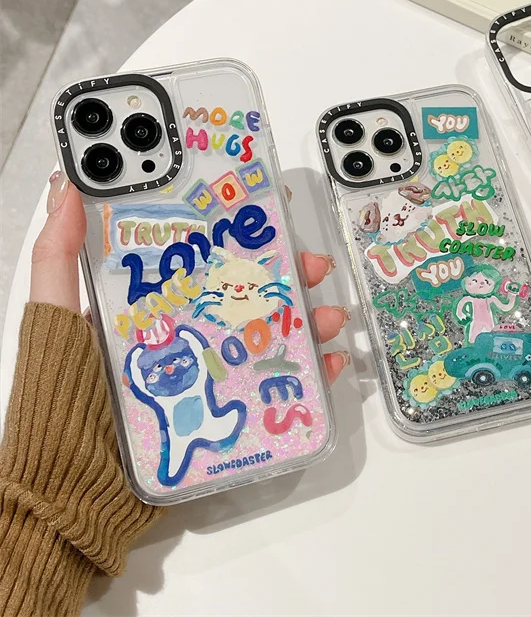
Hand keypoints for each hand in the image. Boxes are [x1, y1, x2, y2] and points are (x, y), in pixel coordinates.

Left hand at [31, 171, 351, 381]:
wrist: (78, 490)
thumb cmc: (64, 400)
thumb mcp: (56, 319)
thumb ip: (58, 257)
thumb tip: (65, 185)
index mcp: (156, 303)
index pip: (203, 255)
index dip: (239, 230)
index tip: (267, 206)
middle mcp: (189, 329)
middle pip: (248, 290)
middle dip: (286, 272)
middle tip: (310, 263)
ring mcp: (213, 368)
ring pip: (272, 332)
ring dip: (308, 318)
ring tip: (329, 316)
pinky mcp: (230, 406)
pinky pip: (279, 382)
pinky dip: (311, 370)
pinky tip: (329, 360)